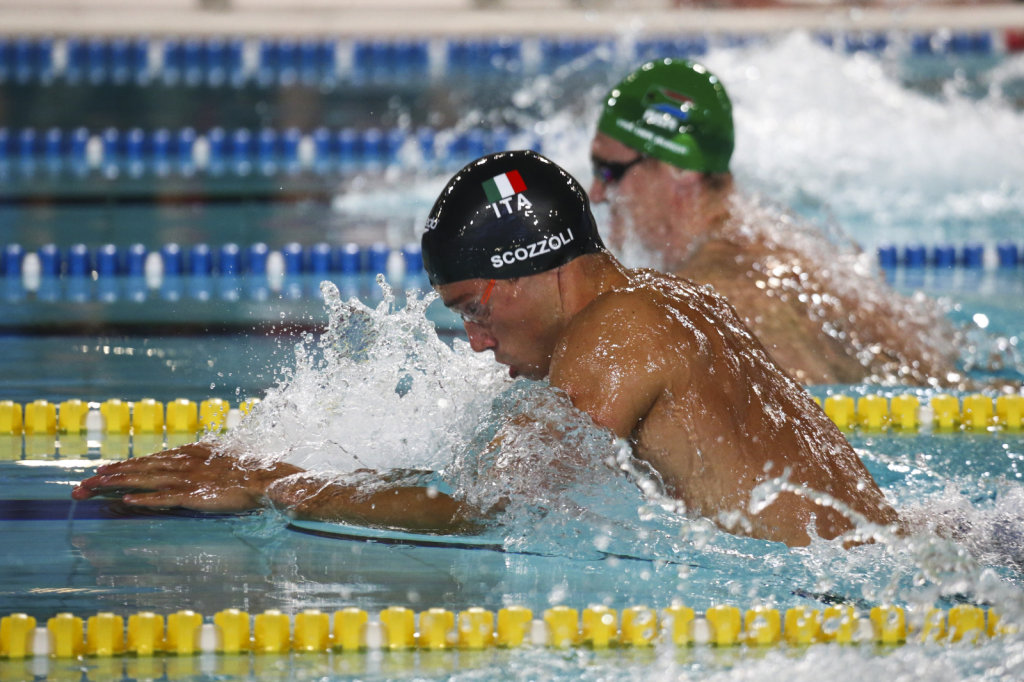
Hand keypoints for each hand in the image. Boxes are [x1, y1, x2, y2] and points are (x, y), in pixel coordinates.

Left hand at [71, 443, 300, 512]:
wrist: (267, 478)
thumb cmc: (248, 470)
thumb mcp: (221, 458)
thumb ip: (202, 459)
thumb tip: (188, 458)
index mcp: (189, 453)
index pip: (149, 460)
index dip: (124, 466)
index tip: (101, 471)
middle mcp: (184, 463)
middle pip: (139, 468)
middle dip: (109, 476)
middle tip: (82, 485)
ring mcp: (188, 479)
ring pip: (145, 480)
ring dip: (117, 484)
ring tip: (94, 489)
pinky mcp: (195, 495)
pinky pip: (164, 498)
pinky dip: (145, 499)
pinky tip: (127, 501)